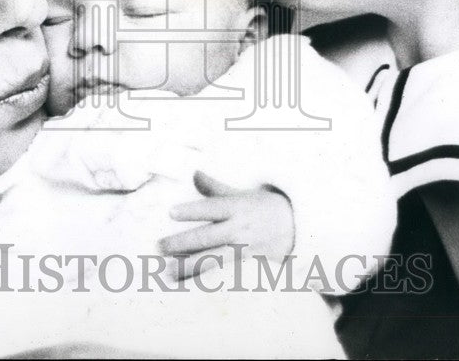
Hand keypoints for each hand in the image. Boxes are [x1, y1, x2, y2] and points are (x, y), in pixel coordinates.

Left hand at [158, 171, 295, 279]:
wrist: (298, 228)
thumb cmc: (265, 207)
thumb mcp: (243, 194)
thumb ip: (216, 188)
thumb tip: (195, 174)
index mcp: (237, 207)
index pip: (211, 208)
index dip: (191, 210)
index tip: (171, 212)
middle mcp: (239, 228)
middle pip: (207, 237)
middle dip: (182, 242)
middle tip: (160, 246)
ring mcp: (244, 248)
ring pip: (213, 259)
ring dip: (189, 266)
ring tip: (169, 272)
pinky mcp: (248, 265)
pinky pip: (223, 273)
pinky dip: (206, 278)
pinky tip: (190, 284)